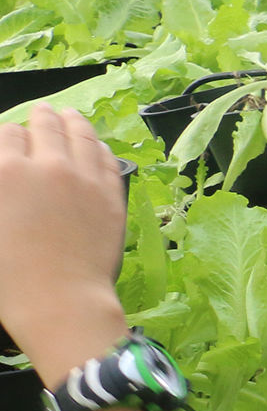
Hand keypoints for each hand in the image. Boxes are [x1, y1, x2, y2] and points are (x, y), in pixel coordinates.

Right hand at [0, 104, 130, 381]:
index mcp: (7, 171)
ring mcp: (85, 177)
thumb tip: (8, 173)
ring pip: (80, 134)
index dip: (8, 136)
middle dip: (40, 118)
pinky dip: (98, 146)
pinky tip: (95, 144)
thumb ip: (3, 189)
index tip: (10, 139)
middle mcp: (48, 165)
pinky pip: (106, 158)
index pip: (8, 135)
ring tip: (69, 114)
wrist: (60, 299)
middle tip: (42, 112)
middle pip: (45, 126)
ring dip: (72, 121)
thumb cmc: (8, 275)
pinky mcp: (112, 193)